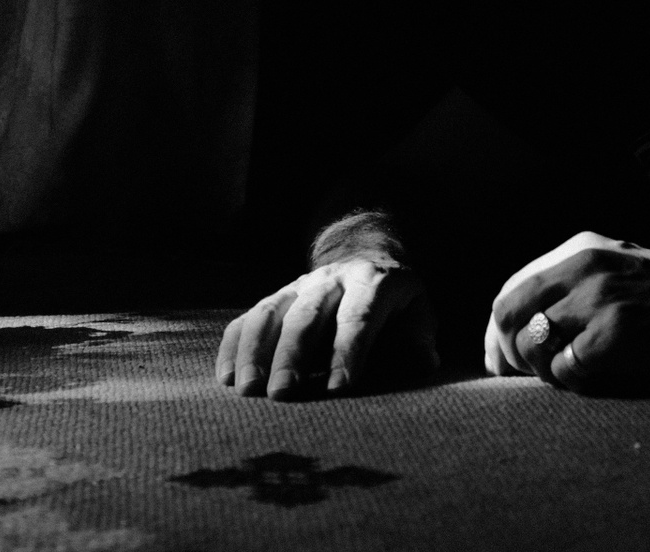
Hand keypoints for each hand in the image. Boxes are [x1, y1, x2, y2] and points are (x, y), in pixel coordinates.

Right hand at [217, 257, 437, 399]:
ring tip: (246, 389)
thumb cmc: (396, 303)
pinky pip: (249, 316)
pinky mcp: (278, 296)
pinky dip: (233, 345)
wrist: (366, 255)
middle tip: (282, 393)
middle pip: (308, 314)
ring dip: (255, 350)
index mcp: (373, 282)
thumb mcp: (418, 312)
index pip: (359, 316)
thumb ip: (419, 338)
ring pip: (271, 311)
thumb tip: (423, 363)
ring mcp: (299, 285)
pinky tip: (225, 378)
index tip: (339, 389)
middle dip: (293, 354)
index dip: (349, 351)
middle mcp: (332, 278)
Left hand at [485, 231, 649, 393]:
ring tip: (571, 375)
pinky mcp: (616, 332)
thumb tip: (516, 331)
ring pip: (531, 343)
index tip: (501, 361)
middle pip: (508, 315)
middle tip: (527, 377)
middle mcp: (584, 265)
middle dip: (509, 352)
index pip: (512, 291)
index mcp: (581, 249)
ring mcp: (599, 297)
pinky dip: (573, 383)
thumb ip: (574, 287)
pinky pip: (565, 369)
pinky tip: (597, 379)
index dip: (499, 333)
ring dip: (542, 370)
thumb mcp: (622, 271)